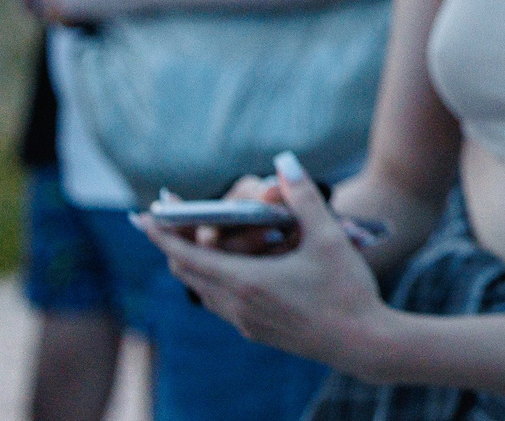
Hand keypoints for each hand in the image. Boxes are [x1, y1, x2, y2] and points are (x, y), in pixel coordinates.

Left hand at [142, 158, 392, 372]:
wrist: (362, 342)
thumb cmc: (346, 289)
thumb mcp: (328, 238)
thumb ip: (303, 198)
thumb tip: (284, 162)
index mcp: (247, 281)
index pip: (188, 255)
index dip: (163, 235)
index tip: (143, 217)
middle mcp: (237, 305)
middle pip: (188, 272)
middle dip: (174, 244)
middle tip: (170, 220)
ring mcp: (245, 322)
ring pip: (203, 290)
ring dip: (194, 264)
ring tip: (199, 239)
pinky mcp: (257, 330)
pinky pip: (220, 302)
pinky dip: (213, 279)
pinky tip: (231, 268)